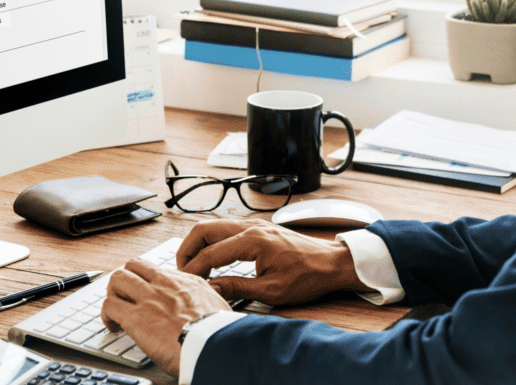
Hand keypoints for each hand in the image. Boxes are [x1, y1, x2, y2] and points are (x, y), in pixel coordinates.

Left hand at [100, 258, 230, 376]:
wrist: (214, 345)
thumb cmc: (219, 333)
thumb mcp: (220, 306)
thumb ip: (209, 299)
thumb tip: (212, 300)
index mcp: (186, 282)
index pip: (156, 270)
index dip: (146, 281)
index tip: (146, 293)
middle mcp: (165, 284)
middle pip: (133, 266)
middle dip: (125, 280)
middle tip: (125, 298)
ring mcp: (149, 298)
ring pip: (117, 279)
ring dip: (113, 294)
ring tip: (115, 311)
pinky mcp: (136, 317)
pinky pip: (109, 306)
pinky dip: (106, 316)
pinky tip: (113, 327)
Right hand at [178, 219, 371, 305]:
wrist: (332, 263)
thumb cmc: (308, 277)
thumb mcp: (272, 291)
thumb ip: (237, 288)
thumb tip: (210, 289)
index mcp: (252, 241)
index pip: (210, 253)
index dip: (193, 270)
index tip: (185, 284)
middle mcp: (250, 227)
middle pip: (203, 230)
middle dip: (187, 250)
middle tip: (182, 271)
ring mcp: (254, 225)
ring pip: (212, 226)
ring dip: (198, 244)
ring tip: (193, 267)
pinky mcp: (257, 228)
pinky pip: (225, 229)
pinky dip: (212, 242)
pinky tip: (212, 260)